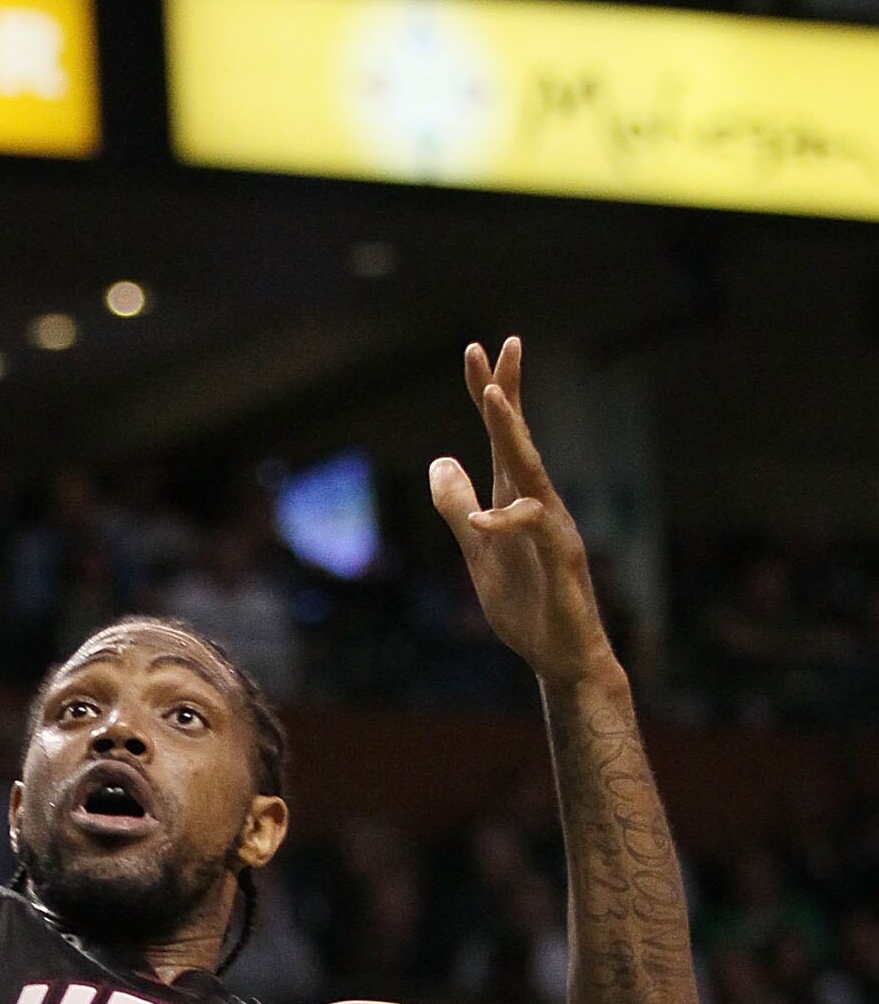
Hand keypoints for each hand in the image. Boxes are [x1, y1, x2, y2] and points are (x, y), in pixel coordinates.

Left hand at [430, 339, 614, 687]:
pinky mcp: (561, 562)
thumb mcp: (476, 550)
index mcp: (517, 499)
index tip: (475, 351)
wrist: (561, 657)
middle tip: (500, 346)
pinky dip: (507, 523)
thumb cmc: (527, 604)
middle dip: (507, 394)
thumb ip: (457, 506)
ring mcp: (554, 529)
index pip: (502, 437)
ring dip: (512, 435)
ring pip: (532, 473)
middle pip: (520, 439)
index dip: (489, 394)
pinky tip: (479, 520)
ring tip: (493, 400)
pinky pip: (534, 532)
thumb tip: (441, 460)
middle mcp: (540, 503)